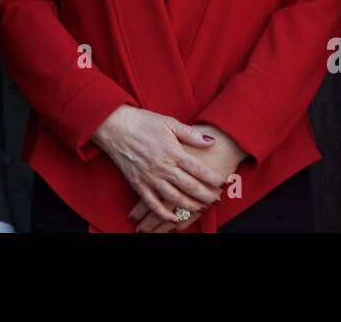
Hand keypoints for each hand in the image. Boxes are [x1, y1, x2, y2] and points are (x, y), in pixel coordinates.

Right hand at [130, 123, 245, 231]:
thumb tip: (210, 141)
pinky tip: (174, 219)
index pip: (199, 169)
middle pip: (190, 187)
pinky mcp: (138, 184)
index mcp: (173, 151)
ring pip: (175, 199)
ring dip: (190, 206)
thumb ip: (190, 134)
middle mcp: (163, 167)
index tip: (225, 183)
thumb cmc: (143, 122)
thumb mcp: (169, 122)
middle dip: (207, 196)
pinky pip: (153, 204)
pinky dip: (164, 214)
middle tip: (217, 200)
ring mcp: (150, 177)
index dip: (214, 178)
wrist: (115, 126)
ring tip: (202, 208)